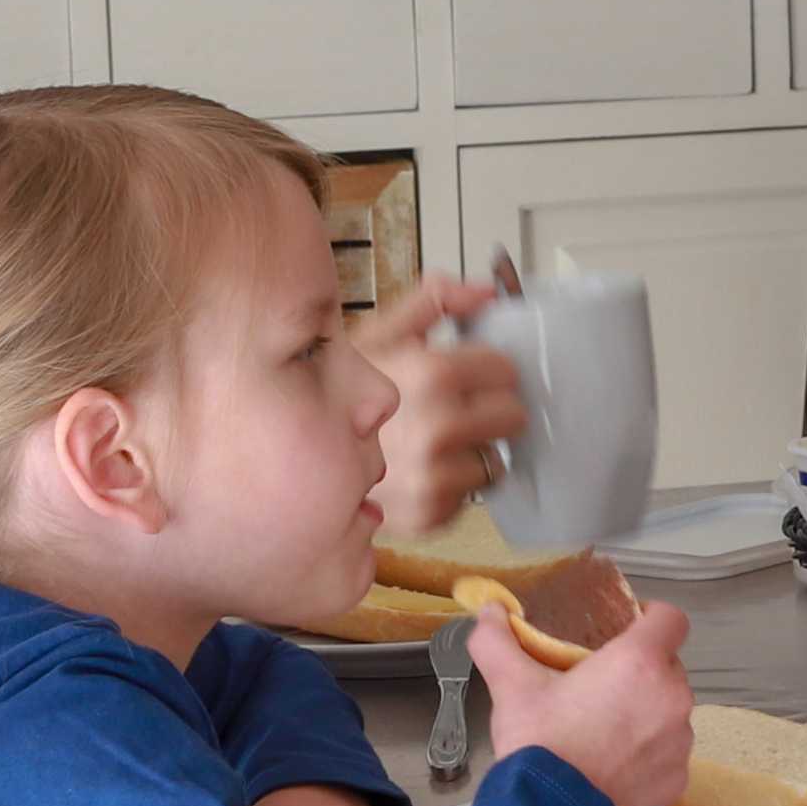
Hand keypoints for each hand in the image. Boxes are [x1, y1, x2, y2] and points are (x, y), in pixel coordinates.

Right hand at [353, 275, 528, 535]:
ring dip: (475, 450)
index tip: (473, 373)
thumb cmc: (335, 397)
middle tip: (460, 408)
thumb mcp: (377, 335)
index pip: (506, 371)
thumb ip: (433, 302)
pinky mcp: (429, 514)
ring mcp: (434, 477)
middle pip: (512, 415)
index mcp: (430, 376)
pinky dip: (456, 484)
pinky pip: (473, 494)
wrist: (294, 457)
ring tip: (437, 441)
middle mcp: (437, 429)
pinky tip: (424, 469)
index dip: (490, 369)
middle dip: (491, 408)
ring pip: (496, 458)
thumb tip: (484, 290)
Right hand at [475, 599, 697, 805]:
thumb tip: (490, 612)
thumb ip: (498, 641)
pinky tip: (614, 764)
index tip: (627, 629)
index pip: (670, 619)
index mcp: (640, 663)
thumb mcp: (512, 686)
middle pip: (668, 667)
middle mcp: (671, 697)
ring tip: (605, 729)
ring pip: (669, 712)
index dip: (651, 618)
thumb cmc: (539, 744)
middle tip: (602, 685)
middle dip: (641, 671)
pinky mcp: (676, 778)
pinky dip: (648, 755)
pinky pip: (668, 754)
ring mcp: (678, 741)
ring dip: (647, 713)